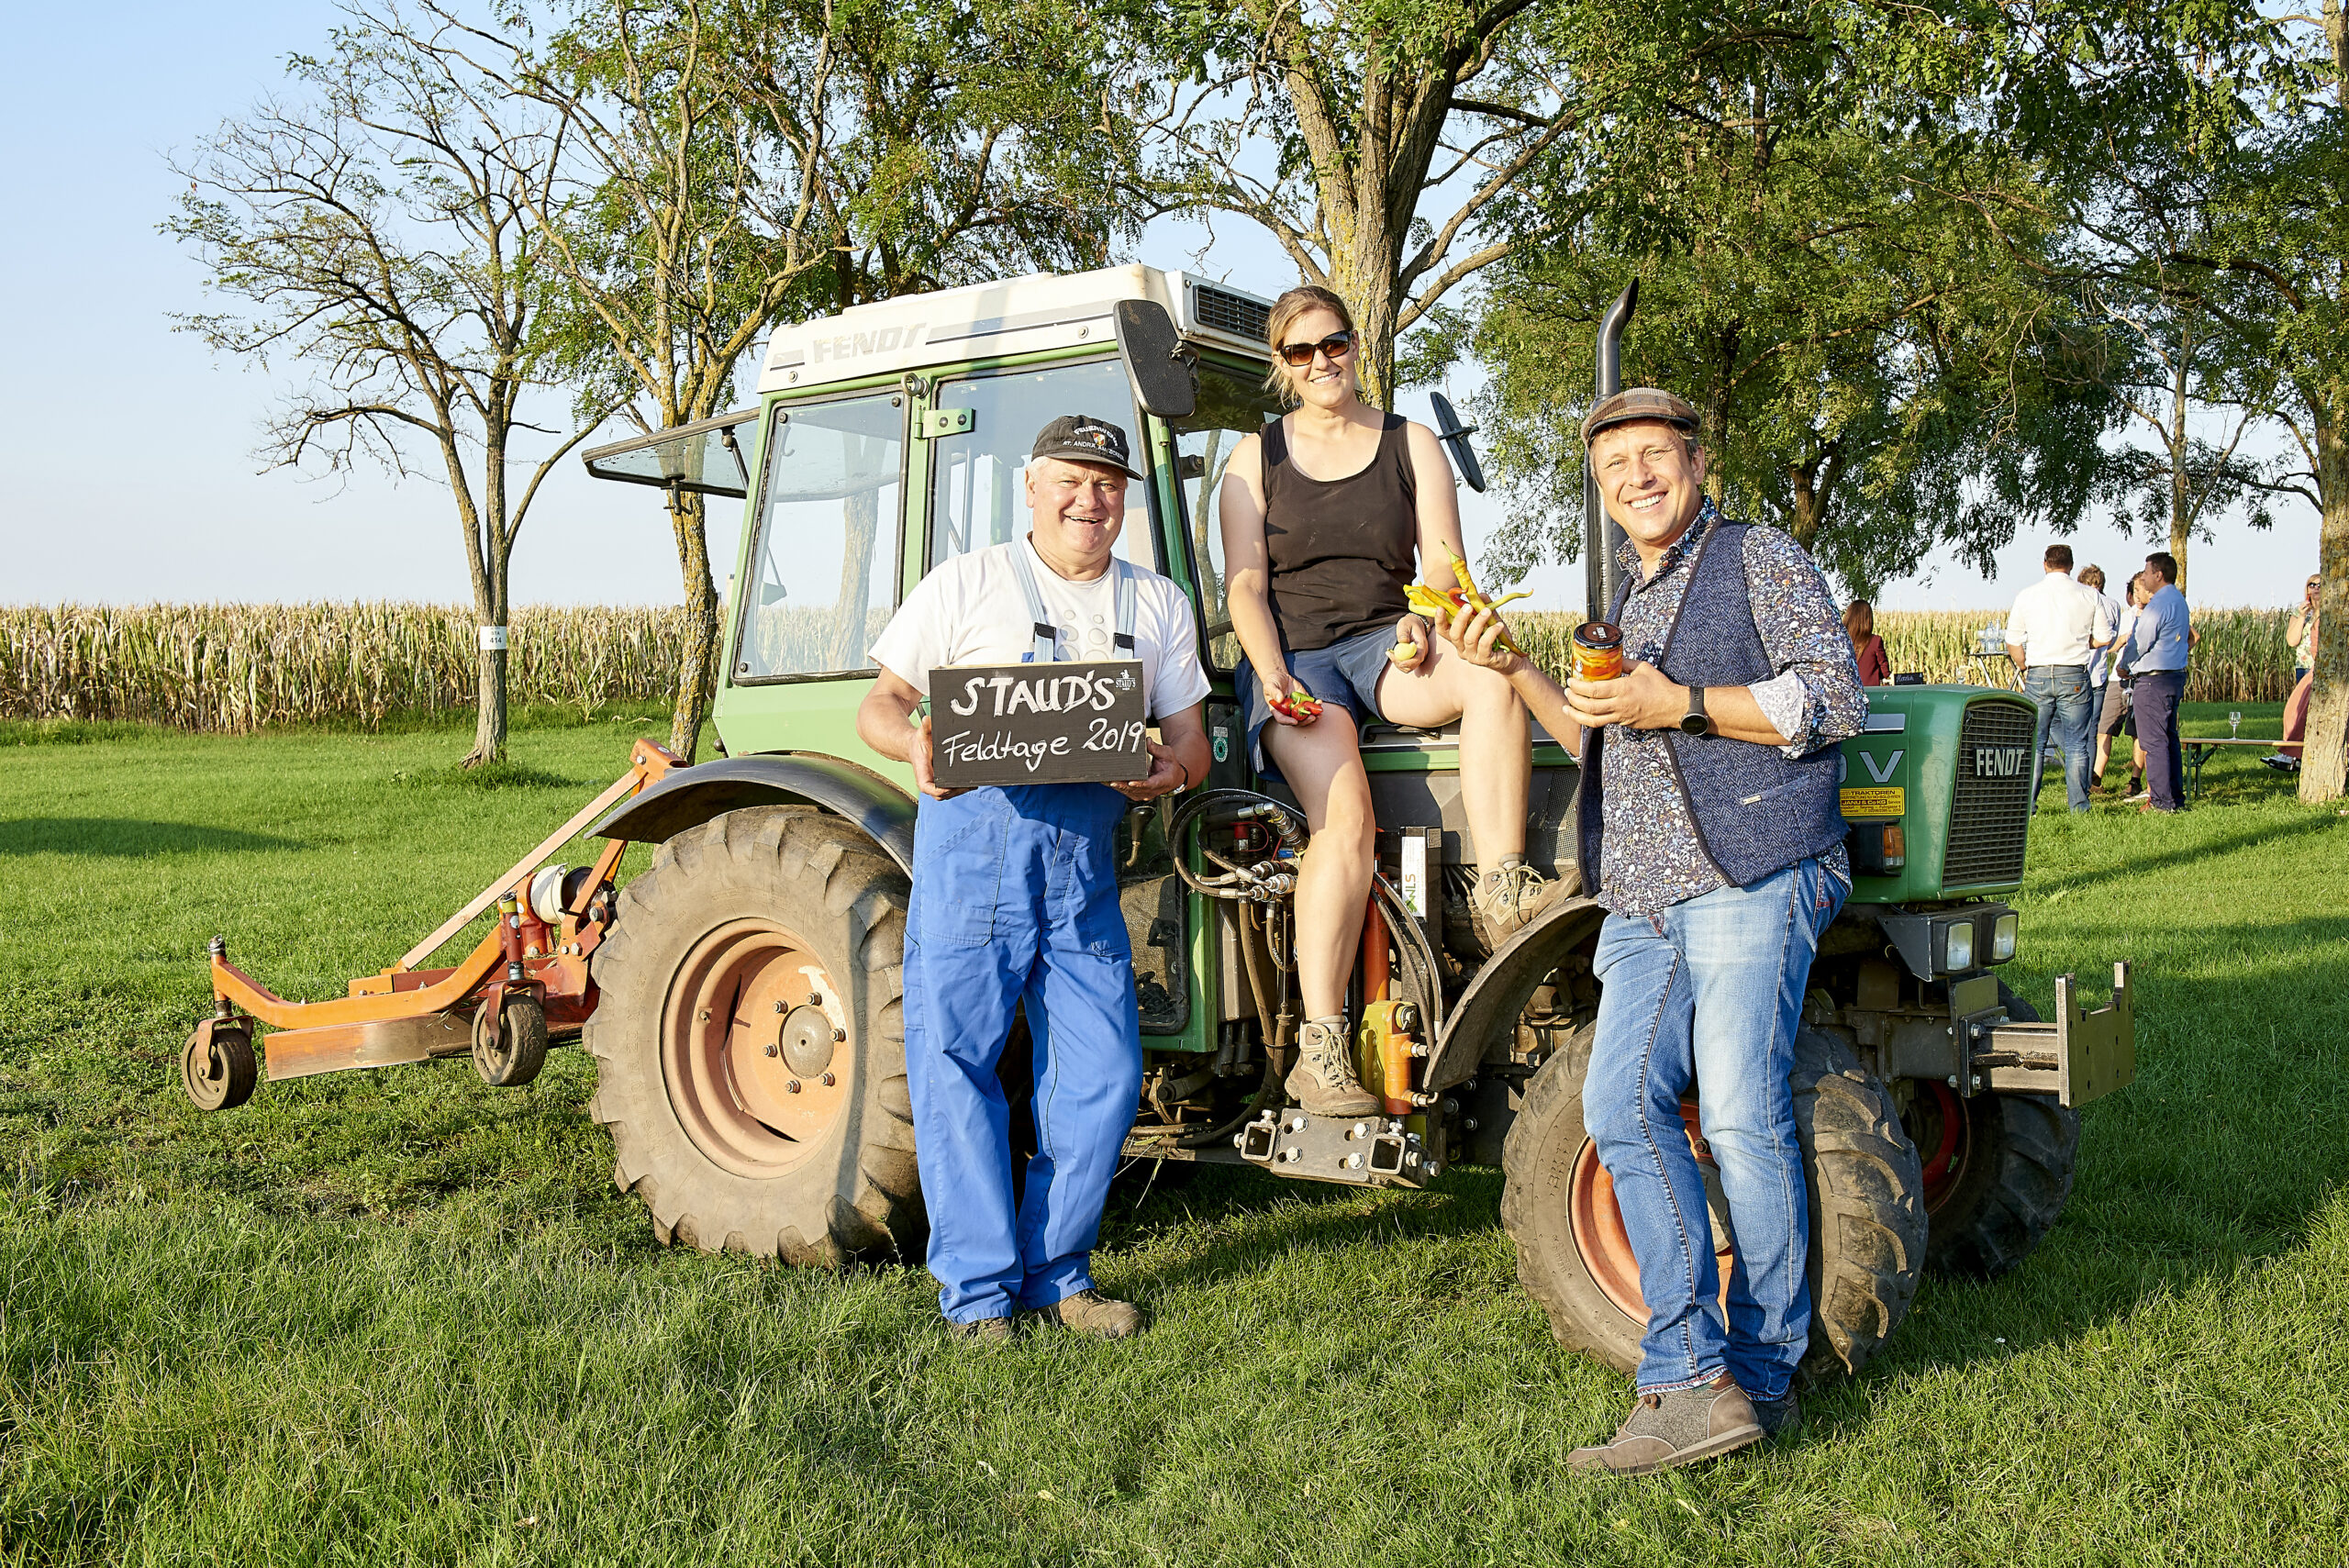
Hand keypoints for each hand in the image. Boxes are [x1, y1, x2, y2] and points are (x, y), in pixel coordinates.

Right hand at [907, 716, 964, 800]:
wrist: (916, 747)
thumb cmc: (919, 743)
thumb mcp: (921, 733)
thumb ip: (925, 727)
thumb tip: (928, 720)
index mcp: (921, 774)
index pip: (927, 787)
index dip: (939, 790)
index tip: (949, 787)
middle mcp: (928, 782)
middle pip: (942, 794)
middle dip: (955, 791)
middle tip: (968, 784)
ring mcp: (935, 784)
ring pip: (948, 794)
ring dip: (960, 791)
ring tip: (972, 784)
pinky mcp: (942, 782)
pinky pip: (951, 790)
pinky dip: (961, 788)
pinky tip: (971, 783)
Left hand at [1113, 740, 1187, 802]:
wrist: (1173, 777)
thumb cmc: (1171, 766)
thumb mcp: (1167, 754)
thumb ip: (1156, 749)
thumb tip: (1147, 741)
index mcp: (1162, 781)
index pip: (1150, 784)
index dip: (1140, 784)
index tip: (1131, 783)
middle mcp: (1153, 790)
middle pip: (1137, 790)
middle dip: (1123, 786)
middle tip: (1113, 781)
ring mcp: (1146, 793)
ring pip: (1130, 792)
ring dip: (1118, 787)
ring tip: (1106, 781)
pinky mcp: (1139, 793)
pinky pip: (1127, 792)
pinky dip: (1118, 787)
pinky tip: (1108, 783)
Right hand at [1260, 664, 1317, 724]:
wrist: (1281, 677)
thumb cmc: (1272, 682)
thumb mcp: (1270, 686)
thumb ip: (1274, 692)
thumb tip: (1280, 699)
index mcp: (1278, 710)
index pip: (1282, 719)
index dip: (1288, 721)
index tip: (1295, 721)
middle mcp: (1288, 711)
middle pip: (1296, 720)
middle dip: (1305, 720)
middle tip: (1312, 717)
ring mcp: (1296, 707)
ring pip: (1305, 715)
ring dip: (1313, 715)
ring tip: (1319, 711)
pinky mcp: (1303, 701)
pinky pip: (1311, 706)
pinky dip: (1316, 705)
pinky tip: (1319, 702)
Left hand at [1388, 613, 1429, 667]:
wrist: (1414, 623)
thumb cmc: (1409, 623)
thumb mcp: (1405, 624)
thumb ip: (1403, 633)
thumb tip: (1402, 641)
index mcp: (1422, 645)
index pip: (1418, 658)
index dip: (1409, 663)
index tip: (1399, 662)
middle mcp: (1422, 653)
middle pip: (1412, 666)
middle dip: (1400, 664)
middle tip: (1390, 654)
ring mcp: (1418, 656)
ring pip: (1408, 668)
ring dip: (1397, 663)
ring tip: (1390, 653)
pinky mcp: (1413, 658)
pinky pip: (1405, 665)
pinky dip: (1398, 662)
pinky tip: (1392, 654)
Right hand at [1437, 601, 1524, 675]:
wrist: (1511, 657)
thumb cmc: (1497, 639)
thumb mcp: (1490, 621)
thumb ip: (1483, 608)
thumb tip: (1479, 594)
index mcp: (1459, 639)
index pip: (1443, 631)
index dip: (1439, 620)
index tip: (1441, 607)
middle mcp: (1462, 649)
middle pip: (1454, 634)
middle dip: (1460, 619)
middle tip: (1468, 606)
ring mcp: (1472, 656)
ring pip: (1469, 638)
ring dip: (1478, 622)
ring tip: (1487, 611)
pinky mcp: (1484, 660)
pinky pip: (1484, 644)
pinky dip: (1492, 632)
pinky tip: (1499, 625)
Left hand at [1564, 659, 1687, 731]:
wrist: (1674, 707)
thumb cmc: (1660, 686)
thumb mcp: (1643, 668)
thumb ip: (1625, 663)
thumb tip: (1612, 658)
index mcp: (1623, 689)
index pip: (1593, 690)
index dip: (1578, 687)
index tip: (1570, 681)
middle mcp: (1620, 705)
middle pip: (1589, 707)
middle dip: (1573, 700)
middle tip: (1567, 692)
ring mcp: (1621, 717)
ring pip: (1593, 721)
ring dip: (1576, 715)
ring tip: (1567, 709)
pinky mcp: (1625, 724)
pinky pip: (1604, 723)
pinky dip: (1591, 719)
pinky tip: (1585, 713)